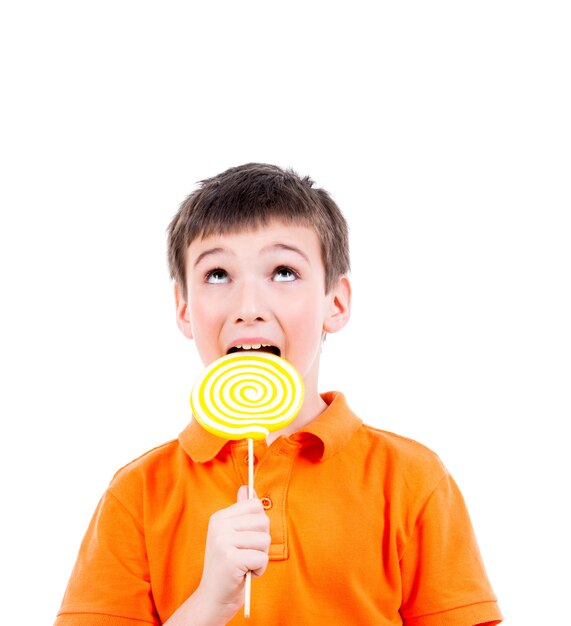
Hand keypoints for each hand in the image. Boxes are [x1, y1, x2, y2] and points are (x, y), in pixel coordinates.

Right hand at [167, 486, 270, 625]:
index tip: (246, 539)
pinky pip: (262, 557)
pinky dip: (259, 569)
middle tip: (246, 554)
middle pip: (263, 521)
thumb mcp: (232, 535)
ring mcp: (223, 541)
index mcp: (220, 517)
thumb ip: (241, 512)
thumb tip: (247, 487)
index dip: (259, 524)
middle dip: (262, 542)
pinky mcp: (230, 559)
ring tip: (244, 564)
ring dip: (261, 556)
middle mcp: (219, 525)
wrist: (213, 598)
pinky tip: (244, 574)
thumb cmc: (228, 566)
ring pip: (265, 539)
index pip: (256, 505)